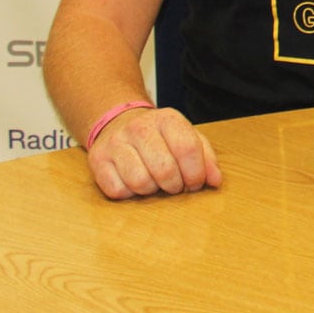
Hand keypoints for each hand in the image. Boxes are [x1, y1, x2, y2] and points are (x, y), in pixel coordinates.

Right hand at [86, 107, 222, 200]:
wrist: (118, 122)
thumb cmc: (160, 137)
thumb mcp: (186, 137)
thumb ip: (206, 157)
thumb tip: (216, 181)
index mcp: (168, 119)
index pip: (188, 149)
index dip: (196, 173)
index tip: (195, 183)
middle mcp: (139, 127)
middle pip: (165, 169)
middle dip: (175, 186)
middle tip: (174, 185)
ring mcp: (116, 142)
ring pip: (140, 182)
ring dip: (152, 190)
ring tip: (154, 182)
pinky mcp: (97, 159)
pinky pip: (117, 190)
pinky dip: (129, 193)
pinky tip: (133, 182)